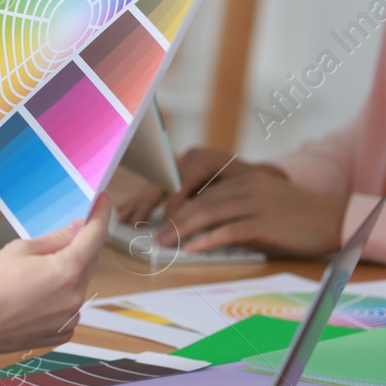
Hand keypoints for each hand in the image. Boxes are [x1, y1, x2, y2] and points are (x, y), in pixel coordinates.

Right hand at [0, 193, 109, 378]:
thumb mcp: (19, 250)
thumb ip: (55, 238)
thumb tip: (77, 228)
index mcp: (67, 271)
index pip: (95, 236)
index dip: (101, 214)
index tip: (103, 202)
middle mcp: (75, 297)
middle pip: (89, 260)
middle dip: (79, 245)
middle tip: (60, 235)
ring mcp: (69, 318)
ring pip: (78, 284)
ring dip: (66, 273)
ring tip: (33, 274)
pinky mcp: (60, 333)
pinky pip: (69, 307)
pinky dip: (59, 297)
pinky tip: (33, 296)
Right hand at [116, 144, 278, 228]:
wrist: (262, 178)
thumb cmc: (255, 191)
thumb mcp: (241, 198)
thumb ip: (218, 209)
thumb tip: (199, 228)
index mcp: (206, 159)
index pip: (181, 185)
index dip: (172, 209)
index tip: (167, 229)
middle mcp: (191, 156)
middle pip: (162, 181)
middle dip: (147, 205)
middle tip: (135, 224)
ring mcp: (182, 160)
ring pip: (155, 182)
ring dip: (138, 203)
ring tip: (123, 220)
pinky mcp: (176, 169)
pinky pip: (156, 184)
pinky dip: (141, 199)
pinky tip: (125, 210)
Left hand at [154, 167, 347, 257]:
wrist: (337, 220)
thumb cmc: (300, 219)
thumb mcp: (265, 207)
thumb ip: (237, 211)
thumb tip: (204, 230)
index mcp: (246, 180)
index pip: (204, 191)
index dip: (179, 205)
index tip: (160, 219)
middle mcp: (249, 187)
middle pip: (201, 201)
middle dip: (173, 218)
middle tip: (155, 234)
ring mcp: (258, 203)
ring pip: (211, 213)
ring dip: (183, 228)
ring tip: (165, 242)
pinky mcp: (267, 223)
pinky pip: (231, 230)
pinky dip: (209, 239)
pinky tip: (193, 248)